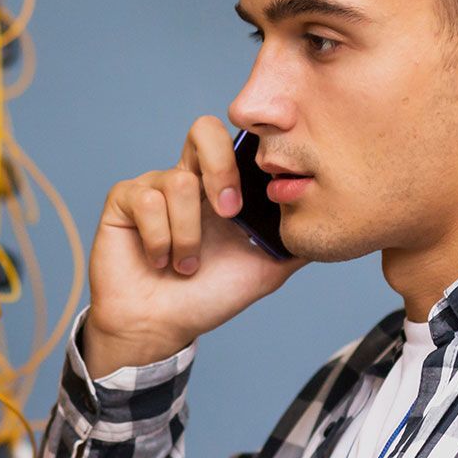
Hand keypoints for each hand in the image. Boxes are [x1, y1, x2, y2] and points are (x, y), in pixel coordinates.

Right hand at [83, 115, 306, 376]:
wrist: (160, 328)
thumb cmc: (207, 298)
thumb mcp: (265, 269)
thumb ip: (295, 240)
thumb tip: (334, 219)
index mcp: (221, 187)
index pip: (236, 141)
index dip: (249, 156)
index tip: (255, 202)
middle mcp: (187, 179)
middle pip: (203, 130)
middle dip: (221, 170)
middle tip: (229, 213)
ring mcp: (153, 187)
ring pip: (178, 182)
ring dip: (188, 235)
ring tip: (186, 265)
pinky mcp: (123, 202)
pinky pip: (146, 201)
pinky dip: (159, 239)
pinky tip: (159, 260)